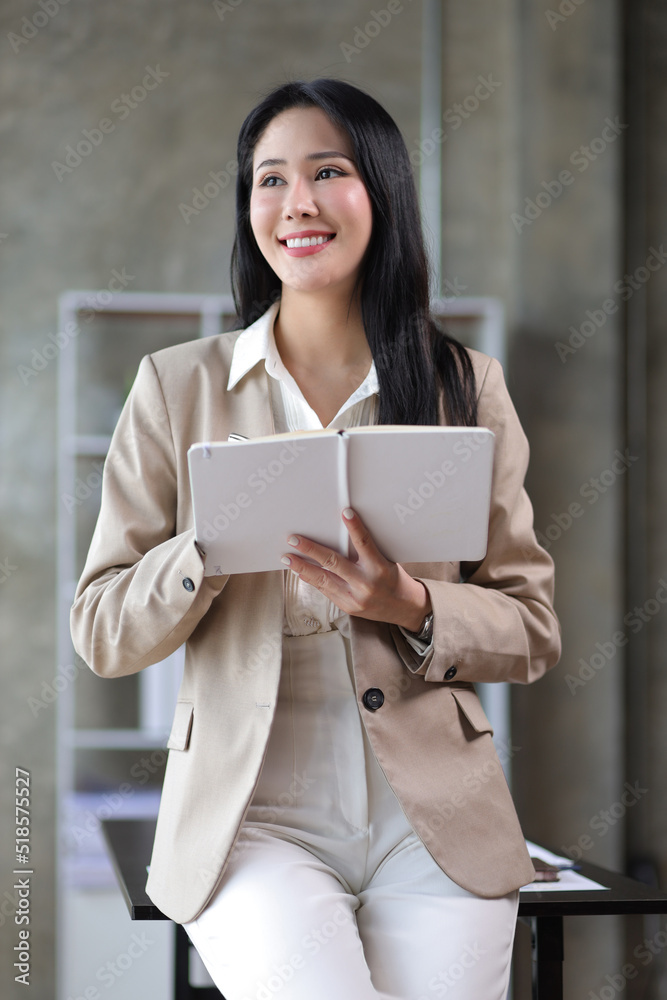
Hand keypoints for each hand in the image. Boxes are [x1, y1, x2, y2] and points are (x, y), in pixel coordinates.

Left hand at [281, 507, 431, 630]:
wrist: (403, 608)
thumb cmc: (393, 579)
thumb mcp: (385, 561)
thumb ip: (365, 552)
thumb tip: (339, 535)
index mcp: (379, 568)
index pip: (364, 543)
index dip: (354, 527)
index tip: (345, 512)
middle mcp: (365, 583)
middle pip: (333, 562)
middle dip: (311, 550)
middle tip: (294, 539)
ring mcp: (354, 598)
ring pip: (323, 579)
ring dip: (302, 567)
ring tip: (288, 558)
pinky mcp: (346, 607)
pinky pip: (325, 590)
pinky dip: (311, 579)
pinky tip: (299, 571)